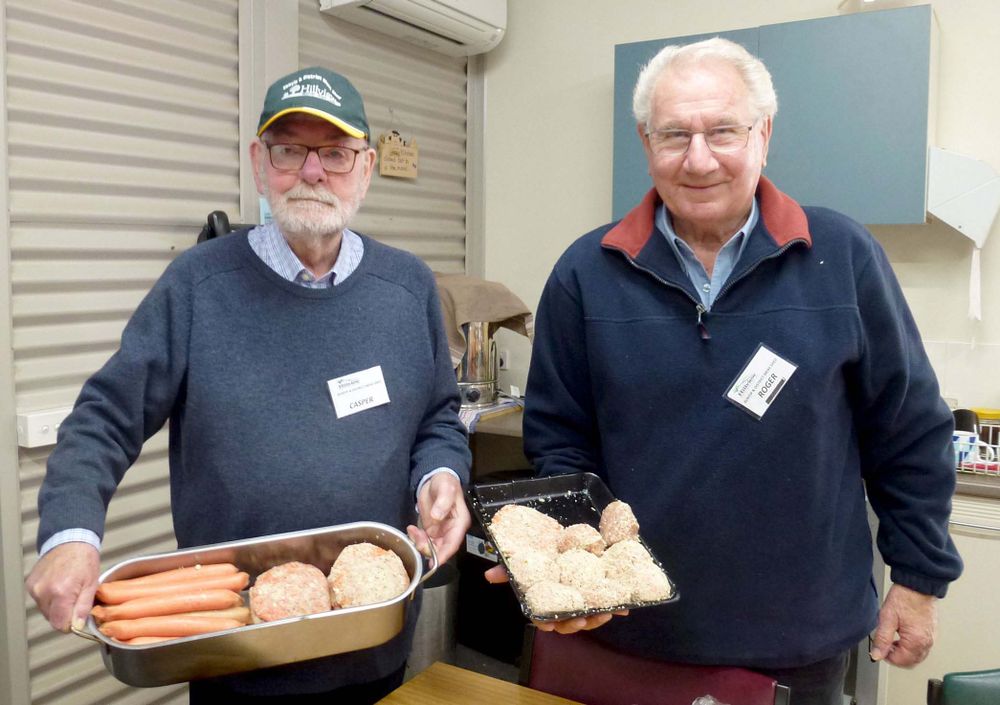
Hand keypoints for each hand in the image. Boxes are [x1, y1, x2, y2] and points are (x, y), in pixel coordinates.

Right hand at [25, 542, 100, 631]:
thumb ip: (84, 608)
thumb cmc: (84, 559)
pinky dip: (49, 597)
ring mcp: (35, 588)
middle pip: (52, 619)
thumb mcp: (92, 584)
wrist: (71, 540)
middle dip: (65, 614)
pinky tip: (58, 585)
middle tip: (75, 598)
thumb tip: (78, 626)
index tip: (78, 617)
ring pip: (46, 611)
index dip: (71, 624)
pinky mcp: (30, 585)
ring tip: (67, 590)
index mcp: (61, 593)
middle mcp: (44, 592)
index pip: (60, 624)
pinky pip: (40, 600)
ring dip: (56, 606)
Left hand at [409, 473, 470, 563]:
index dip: (444, 554)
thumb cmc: (445, 483)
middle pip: (442, 548)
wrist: (435, 480)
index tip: (435, 562)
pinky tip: (411, 529)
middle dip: (429, 549)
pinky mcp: (431, 531)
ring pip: (431, 547)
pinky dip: (416, 538)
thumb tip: (437, 516)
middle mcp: (451, 530)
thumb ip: (443, 501)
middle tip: (417, 540)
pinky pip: (424, 541)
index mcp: (459, 522)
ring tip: (413, 531)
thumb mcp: (445, 488)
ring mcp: (441, 532)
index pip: (453, 543)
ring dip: (420, 543)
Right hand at [484, 564, 628, 633]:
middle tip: (581, 619)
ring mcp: (581, 602)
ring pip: (588, 619)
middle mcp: (563, 604)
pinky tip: (624, 607)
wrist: (563, 544)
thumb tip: (489, 574)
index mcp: (545, 600)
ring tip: (604, 613)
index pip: (543, 619)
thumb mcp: (525, 560)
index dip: (547, 624)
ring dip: (596, 619)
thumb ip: (508, 569)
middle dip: (574, 625)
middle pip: (567, 623)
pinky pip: (607, 606)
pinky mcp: (598, 596)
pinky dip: (616, 607)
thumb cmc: (541, 556)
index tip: (551, 625)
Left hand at [869, 583, 937, 666]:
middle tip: (886, 645)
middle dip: (897, 656)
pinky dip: (911, 646)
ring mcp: (931, 638)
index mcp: (917, 641)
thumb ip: (882, 639)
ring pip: (917, 655)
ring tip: (893, 638)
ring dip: (904, 652)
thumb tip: (877, 655)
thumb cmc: (904, 598)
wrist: (918, 585)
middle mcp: (927, 642)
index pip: (901, 661)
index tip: (880, 648)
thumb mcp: (887, 618)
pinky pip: (922, 647)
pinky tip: (902, 635)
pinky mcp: (932, 632)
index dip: (887, 657)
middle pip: (911, 661)